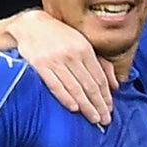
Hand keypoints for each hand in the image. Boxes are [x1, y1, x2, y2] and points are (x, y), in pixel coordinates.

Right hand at [7, 9, 115, 124]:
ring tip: (94, 119)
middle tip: (105, 120)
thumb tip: (115, 85)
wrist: (31, 25)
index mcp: (84, 48)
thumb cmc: (60, 36)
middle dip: (99, 104)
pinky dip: (65, 97)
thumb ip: (101, 64)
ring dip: (86, 105)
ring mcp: (55, 60)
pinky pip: (55, 85)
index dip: (106, 95)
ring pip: (74, 87)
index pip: (99, 77)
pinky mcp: (40, 65)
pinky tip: (74, 109)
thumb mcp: (83, 44)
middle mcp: (72, 55)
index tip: (110, 109)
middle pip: (89, 85)